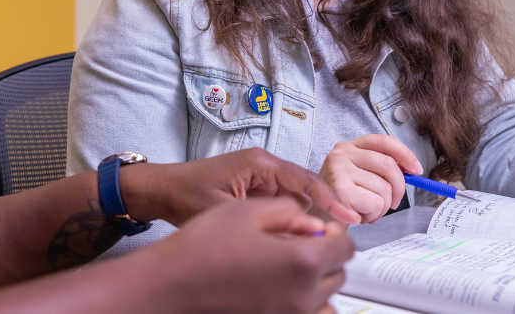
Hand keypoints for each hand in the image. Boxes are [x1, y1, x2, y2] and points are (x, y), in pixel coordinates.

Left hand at [121, 148, 360, 225]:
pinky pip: (280, 203)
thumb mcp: (224, 210)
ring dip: (303, 217)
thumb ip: (263, 218)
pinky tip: (291, 235)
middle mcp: (264, 166)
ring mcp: (260, 176)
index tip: (348, 215)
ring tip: (313, 238)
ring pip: (294, 199)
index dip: (330, 199)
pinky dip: (288, 218)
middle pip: (304, 189)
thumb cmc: (184, 196)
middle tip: (338, 234)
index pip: (305, 179)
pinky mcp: (254, 187)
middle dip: (320, 211)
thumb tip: (296, 229)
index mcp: (260, 163)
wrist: (160, 191)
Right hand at [144, 198, 353, 313]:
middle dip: (327, 254)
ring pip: (327, 300)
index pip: (345, 245)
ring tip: (293, 267)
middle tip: (302, 241)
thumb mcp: (248, 211)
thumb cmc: (202, 247)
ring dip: (319, 281)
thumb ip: (290, 211)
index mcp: (302, 261)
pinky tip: (284, 288)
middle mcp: (302, 295)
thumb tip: (314, 224)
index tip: (321, 226)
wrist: (169, 284)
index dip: (335, 230)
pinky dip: (306, 303)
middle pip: (339, 273)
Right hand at [319, 134, 422, 223]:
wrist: (317, 218)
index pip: (383, 141)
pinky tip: (360, 215)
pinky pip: (375, 203)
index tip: (417, 170)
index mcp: (349, 146)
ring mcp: (339, 170)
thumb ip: (381, 169)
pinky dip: (374, 214)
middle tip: (395, 203)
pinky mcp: (340, 190)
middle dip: (399, 188)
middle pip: (388, 165)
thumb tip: (412, 170)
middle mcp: (342, 153)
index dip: (404, 154)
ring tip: (367, 210)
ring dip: (382, 207)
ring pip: (384, 188)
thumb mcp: (360, 175)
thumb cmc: (343, 198)